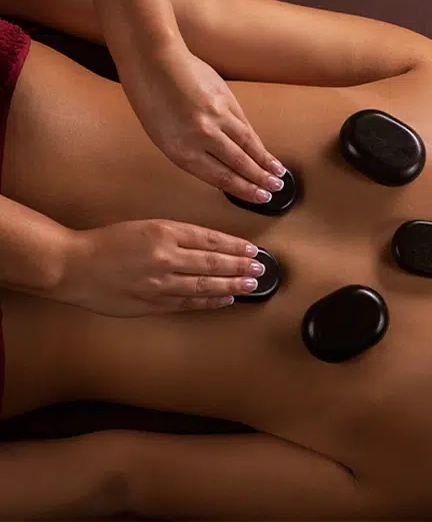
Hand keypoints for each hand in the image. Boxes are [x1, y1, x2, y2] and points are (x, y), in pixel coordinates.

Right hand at [58, 220, 265, 316]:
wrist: (73, 266)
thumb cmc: (106, 244)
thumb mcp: (144, 227)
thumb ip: (176, 235)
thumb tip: (209, 245)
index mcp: (163, 232)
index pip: (210, 239)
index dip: (235, 246)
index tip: (252, 249)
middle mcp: (165, 257)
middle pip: (213, 262)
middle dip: (241, 266)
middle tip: (260, 268)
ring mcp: (159, 283)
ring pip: (205, 284)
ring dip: (232, 285)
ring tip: (251, 284)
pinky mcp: (152, 303)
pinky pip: (188, 303)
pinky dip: (210, 301)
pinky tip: (226, 299)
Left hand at [119, 42, 285, 203]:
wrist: (153, 59)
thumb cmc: (150, 98)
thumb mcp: (164, 136)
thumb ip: (193, 154)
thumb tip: (221, 167)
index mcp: (182, 150)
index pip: (222, 177)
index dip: (245, 189)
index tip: (259, 197)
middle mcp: (202, 136)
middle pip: (239, 163)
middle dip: (260, 178)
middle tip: (276, 189)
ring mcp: (217, 116)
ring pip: (248, 144)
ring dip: (265, 160)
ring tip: (279, 172)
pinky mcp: (227, 99)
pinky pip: (245, 125)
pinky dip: (256, 139)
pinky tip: (263, 148)